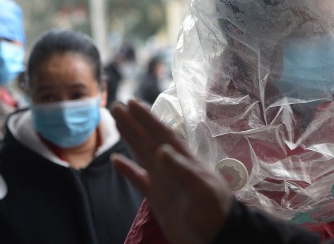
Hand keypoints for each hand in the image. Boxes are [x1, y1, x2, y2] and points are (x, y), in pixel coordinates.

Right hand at [111, 100, 232, 243]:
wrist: (217, 236)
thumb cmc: (214, 212)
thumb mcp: (201, 190)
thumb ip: (182, 170)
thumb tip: (162, 149)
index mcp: (184, 160)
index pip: (163, 134)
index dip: (147, 118)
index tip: (131, 103)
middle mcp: (172, 166)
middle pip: (149, 139)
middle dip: (134, 122)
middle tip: (116, 106)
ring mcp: (164, 181)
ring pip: (143, 153)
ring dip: (130, 138)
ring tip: (117, 121)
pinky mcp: (158, 197)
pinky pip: (139, 179)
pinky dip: (127, 170)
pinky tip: (116, 160)